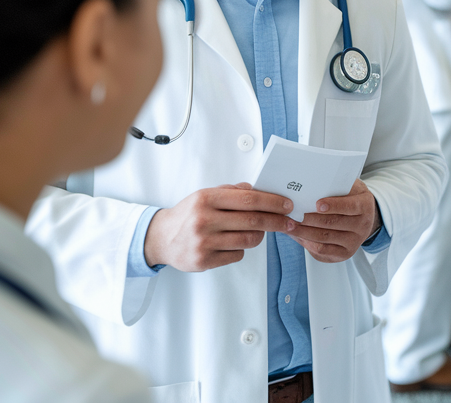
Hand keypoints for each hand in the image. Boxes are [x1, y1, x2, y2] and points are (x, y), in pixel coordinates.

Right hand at [144, 183, 293, 271]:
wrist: (161, 238)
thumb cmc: (187, 215)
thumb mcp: (205, 195)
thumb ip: (232, 191)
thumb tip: (259, 189)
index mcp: (206, 198)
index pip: (248, 199)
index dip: (272, 202)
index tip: (287, 204)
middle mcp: (204, 220)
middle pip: (253, 220)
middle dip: (276, 220)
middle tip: (289, 221)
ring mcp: (204, 242)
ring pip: (249, 239)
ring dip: (260, 235)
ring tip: (258, 231)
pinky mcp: (204, 261)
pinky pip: (238, 254)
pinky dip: (241, 248)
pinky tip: (232, 243)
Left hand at [288, 179, 380, 262]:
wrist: (362, 217)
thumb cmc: (349, 198)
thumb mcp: (348, 187)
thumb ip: (335, 186)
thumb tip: (310, 186)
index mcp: (364, 206)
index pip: (349, 206)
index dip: (333, 206)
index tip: (317, 204)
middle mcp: (362, 226)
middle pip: (333, 223)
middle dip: (310, 219)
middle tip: (293, 214)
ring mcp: (354, 242)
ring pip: (324, 237)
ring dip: (304, 232)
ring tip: (289, 225)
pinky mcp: (344, 254)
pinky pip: (322, 251)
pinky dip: (307, 243)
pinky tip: (297, 236)